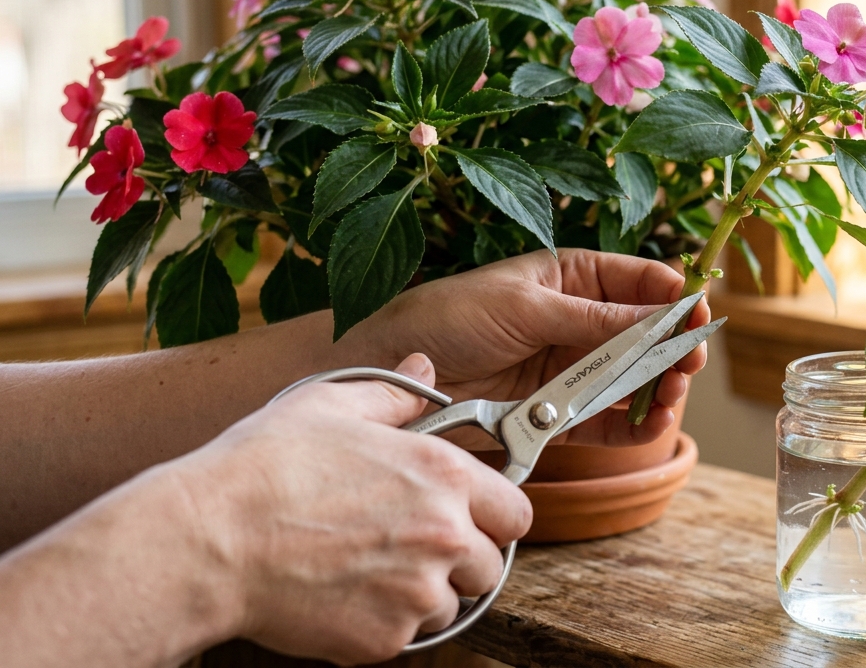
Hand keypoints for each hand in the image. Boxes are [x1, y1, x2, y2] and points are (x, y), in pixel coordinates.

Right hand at [180, 353, 529, 663]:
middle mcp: (444, 536)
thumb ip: (393, 395)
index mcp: (445, 475)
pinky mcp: (385, 639)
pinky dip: (381, 622)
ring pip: (450, 605)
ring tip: (366, 566)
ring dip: (421, 594)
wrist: (207, 541)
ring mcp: (417, 594)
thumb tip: (424, 367)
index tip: (467, 517)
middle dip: (459, 559)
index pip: (517, 512)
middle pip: (489, 566)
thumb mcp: (331, 406)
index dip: (492, 515)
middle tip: (408, 545)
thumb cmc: (265, 468)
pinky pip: (405, 636)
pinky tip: (340, 592)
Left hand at [345, 249, 710, 448]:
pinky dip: (637, 427)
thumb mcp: (523, 305)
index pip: (641, 281)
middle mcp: (581, 324)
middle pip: (648, 336)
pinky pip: (611, 423)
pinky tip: (652, 424)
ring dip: (662, 388)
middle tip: (688, 362)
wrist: (392, 372)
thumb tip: (654, 315)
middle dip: (675, 348)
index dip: (674, 295)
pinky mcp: (562, 418)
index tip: (696, 311)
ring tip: (670, 395)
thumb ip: (591, 317)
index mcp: (573, 278)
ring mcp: (574, 372)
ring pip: (637, 381)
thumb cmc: (447, 318)